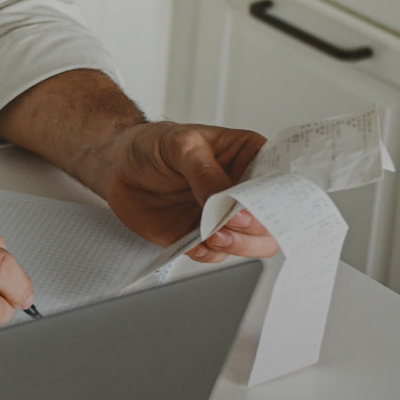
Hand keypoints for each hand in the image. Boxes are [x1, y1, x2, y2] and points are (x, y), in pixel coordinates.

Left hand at [101, 121, 278, 263]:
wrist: (118, 165)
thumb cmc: (153, 144)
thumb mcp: (181, 144)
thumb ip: (204, 171)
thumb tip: (224, 200)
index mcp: (249, 157)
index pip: (280, 180)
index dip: (279, 197)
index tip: (261, 207)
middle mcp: (242, 190)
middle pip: (273, 219)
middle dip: (257, 227)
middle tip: (231, 222)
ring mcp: (224, 216)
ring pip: (252, 243)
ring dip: (236, 245)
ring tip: (212, 235)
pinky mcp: (203, 236)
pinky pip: (217, 255)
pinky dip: (209, 254)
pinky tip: (194, 243)